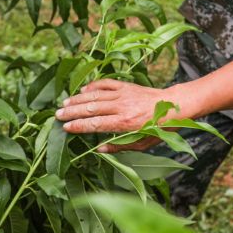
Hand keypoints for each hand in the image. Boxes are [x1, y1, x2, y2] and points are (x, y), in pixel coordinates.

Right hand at [56, 79, 179, 152]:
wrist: (176, 106)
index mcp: (125, 123)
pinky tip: (83, 89)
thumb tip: (99, 149)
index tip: (65, 127)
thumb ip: (119, 146)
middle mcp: (122, 107)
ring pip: (96, 95)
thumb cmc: (160, 129)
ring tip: (64, 102)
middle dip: (73, 111)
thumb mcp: (142, 144)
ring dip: (79, 99)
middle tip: (57, 115)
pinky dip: (94, 85)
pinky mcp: (127, 86)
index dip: (78, 126)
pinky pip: (107, 83)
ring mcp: (124, 94)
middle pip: (92, 108)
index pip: (96, 124)